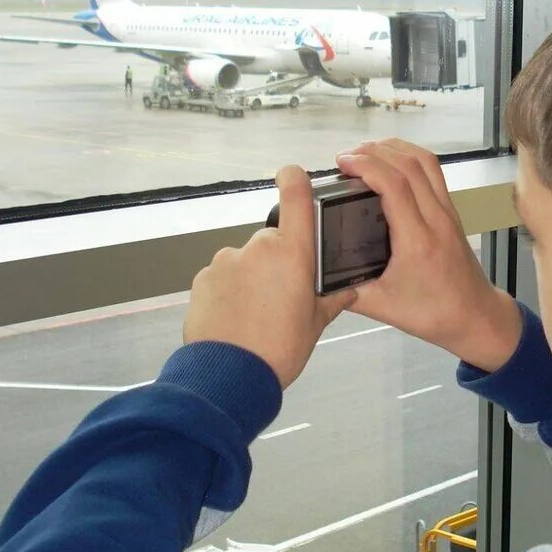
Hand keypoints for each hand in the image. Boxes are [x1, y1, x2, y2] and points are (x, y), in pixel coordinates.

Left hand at [182, 166, 355, 387]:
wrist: (228, 376)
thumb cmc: (278, 350)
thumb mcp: (315, 325)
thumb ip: (332, 300)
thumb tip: (349, 291)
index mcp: (293, 253)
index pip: (294, 194)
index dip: (293, 177)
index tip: (292, 174)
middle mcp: (258, 248)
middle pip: (272, 242)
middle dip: (277, 262)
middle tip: (282, 298)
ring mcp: (226, 261)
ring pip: (245, 261)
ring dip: (252, 279)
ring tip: (256, 315)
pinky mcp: (203, 278)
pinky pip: (222, 277)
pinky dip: (230, 292)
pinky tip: (237, 319)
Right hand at [335, 139, 521, 371]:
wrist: (475, 316)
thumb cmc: (433, 313)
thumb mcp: (381, 307)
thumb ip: (346, 291)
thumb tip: (315, 274)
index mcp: (417, 240)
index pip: (394, 185)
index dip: (366, 165)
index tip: (343, 163)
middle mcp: (436, 219)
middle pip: (409, 165)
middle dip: (374, 151)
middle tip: (346, 157)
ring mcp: (448, 212)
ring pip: (425, 162)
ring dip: (394, 148)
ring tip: (366, 152)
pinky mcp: (451, 212)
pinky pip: (433, 172)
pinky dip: (410, 157)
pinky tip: (392, 162)